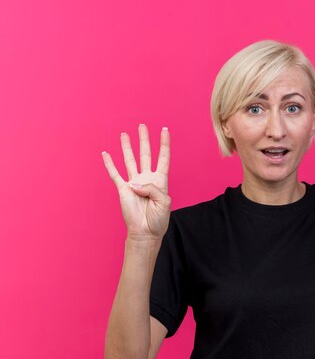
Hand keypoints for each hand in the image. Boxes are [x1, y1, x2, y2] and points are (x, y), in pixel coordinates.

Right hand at [101, 124, 171, 240]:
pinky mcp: (123, 189)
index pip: (163, 158)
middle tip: (141, 125)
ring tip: (125, 134)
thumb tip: (134, 182)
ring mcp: (134, 183)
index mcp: (160, 181)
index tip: (164, 130)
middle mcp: (147, 179)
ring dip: (127, 147)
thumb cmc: (158, 219)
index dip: (164, 144)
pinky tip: (106, 154)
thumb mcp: (164, 202)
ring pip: (130, 160)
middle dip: (144, 140)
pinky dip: (110, 164)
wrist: (145, 232)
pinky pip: (115, 174)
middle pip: (145, 154)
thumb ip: (152, 188)